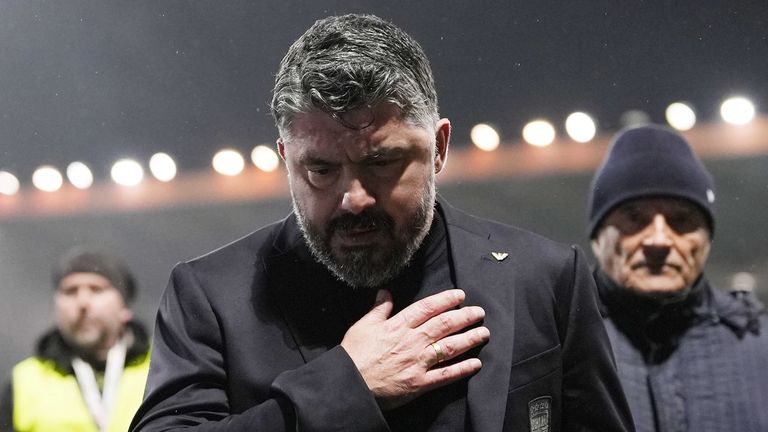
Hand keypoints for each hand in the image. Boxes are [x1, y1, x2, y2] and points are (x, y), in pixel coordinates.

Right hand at [340, 288, 489, 410]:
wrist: (350, 385)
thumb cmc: (354, 355)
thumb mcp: (363, 326)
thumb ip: (378, 309)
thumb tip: (385, 292)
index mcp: (398, 326)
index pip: (427, 308)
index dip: (445, 300)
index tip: (460, 295)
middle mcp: (412, 341)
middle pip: (444, 325)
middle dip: (465, 317)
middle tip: (479, 312)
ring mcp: (418, 362)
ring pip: (450, 347)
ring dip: (469, 339)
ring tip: (484, 332)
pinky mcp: (420, 383)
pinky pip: (445, 375)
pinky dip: (462, 369)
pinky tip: (476, 364)